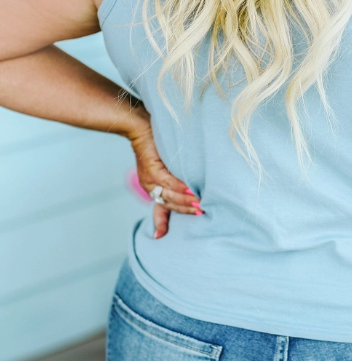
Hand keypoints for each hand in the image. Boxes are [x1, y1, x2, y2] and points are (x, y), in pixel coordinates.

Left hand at [126, 110, 202, 238]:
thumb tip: (193, 185)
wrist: (139, 123)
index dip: (162, 223)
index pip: (160, 209)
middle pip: (169, 204)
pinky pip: (169, 181)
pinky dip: (181, 187)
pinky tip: (192, 190)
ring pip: (170, 195)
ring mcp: (150, 178)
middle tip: (203, 214)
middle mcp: (149, 186)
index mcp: (151, 187)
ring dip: (186, 201)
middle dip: (186, 210)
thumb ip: (175, 176)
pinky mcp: (153, 168)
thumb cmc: (156, 141)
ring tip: (202, 205)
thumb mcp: (165, 163)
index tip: (160, 237)